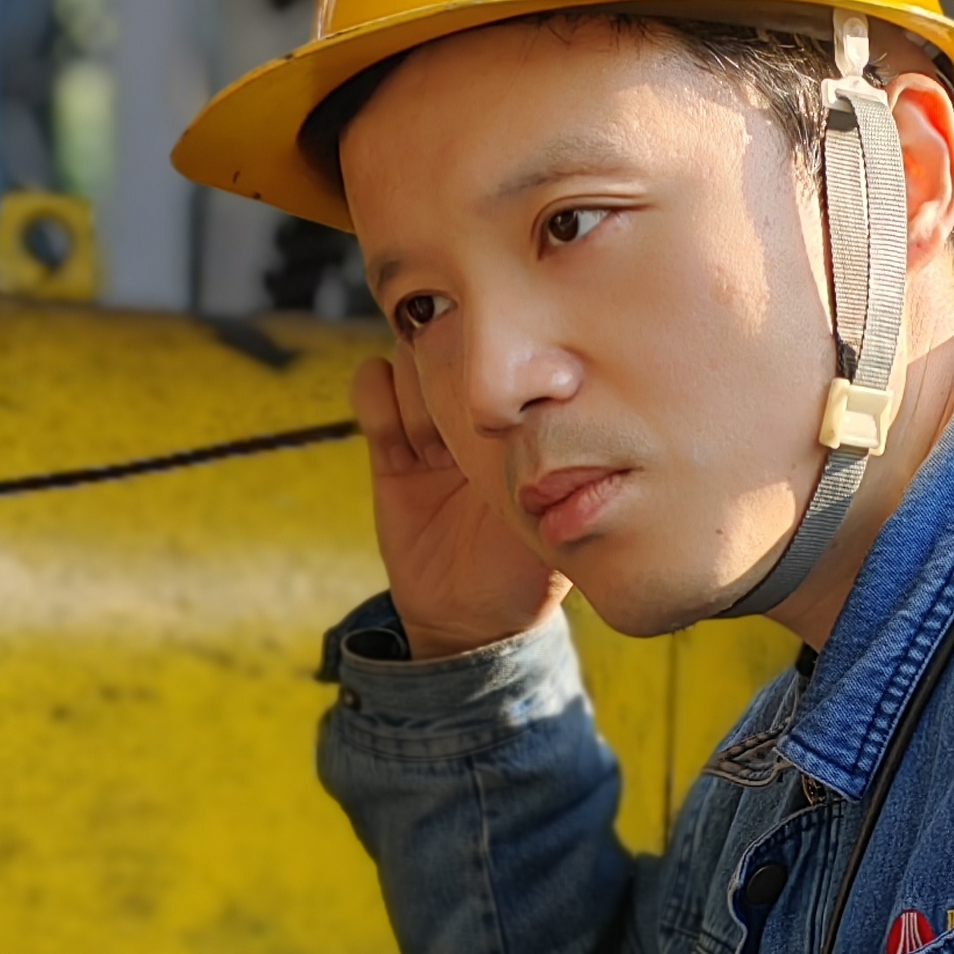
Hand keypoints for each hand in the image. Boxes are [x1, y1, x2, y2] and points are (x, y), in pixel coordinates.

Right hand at [351, 344, 567, 656]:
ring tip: (430, 452)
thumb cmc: (526, 574)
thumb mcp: (556, 522)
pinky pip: (371, 385)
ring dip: (415, 398)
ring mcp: (435, 421)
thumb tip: (582, 438)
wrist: (468, 617)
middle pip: (454, 337)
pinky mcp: (390, 441)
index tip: (497, 400)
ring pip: (409, 354)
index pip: (508, 350)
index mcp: (527, 420)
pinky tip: (400, 449)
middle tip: (460, 428)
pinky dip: (377, 401)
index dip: (492, 358)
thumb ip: (566, 480)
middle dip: (450, 372)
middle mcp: (481, 411)